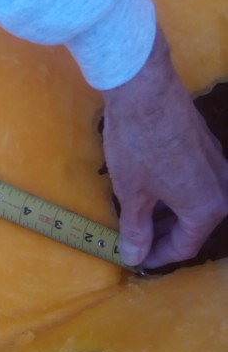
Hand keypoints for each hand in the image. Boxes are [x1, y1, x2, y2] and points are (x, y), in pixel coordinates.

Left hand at [101, 27, 227, 268]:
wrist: (144, 90)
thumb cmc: (137, 146)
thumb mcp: (132, 194)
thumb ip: (135, 230)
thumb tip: (133, 257)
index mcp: (208, 208)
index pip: (185, 246)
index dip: (158, 257)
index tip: (135, 261)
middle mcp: (221, 187)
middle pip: (192, 224)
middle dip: (161, 235)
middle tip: (133, 241)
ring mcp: (217, 163)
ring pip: (192, 200)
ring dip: (166, 213)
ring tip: (136, 217)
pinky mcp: (205, 143)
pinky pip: (192, 179)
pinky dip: (171, 191)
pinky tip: (148, 189)